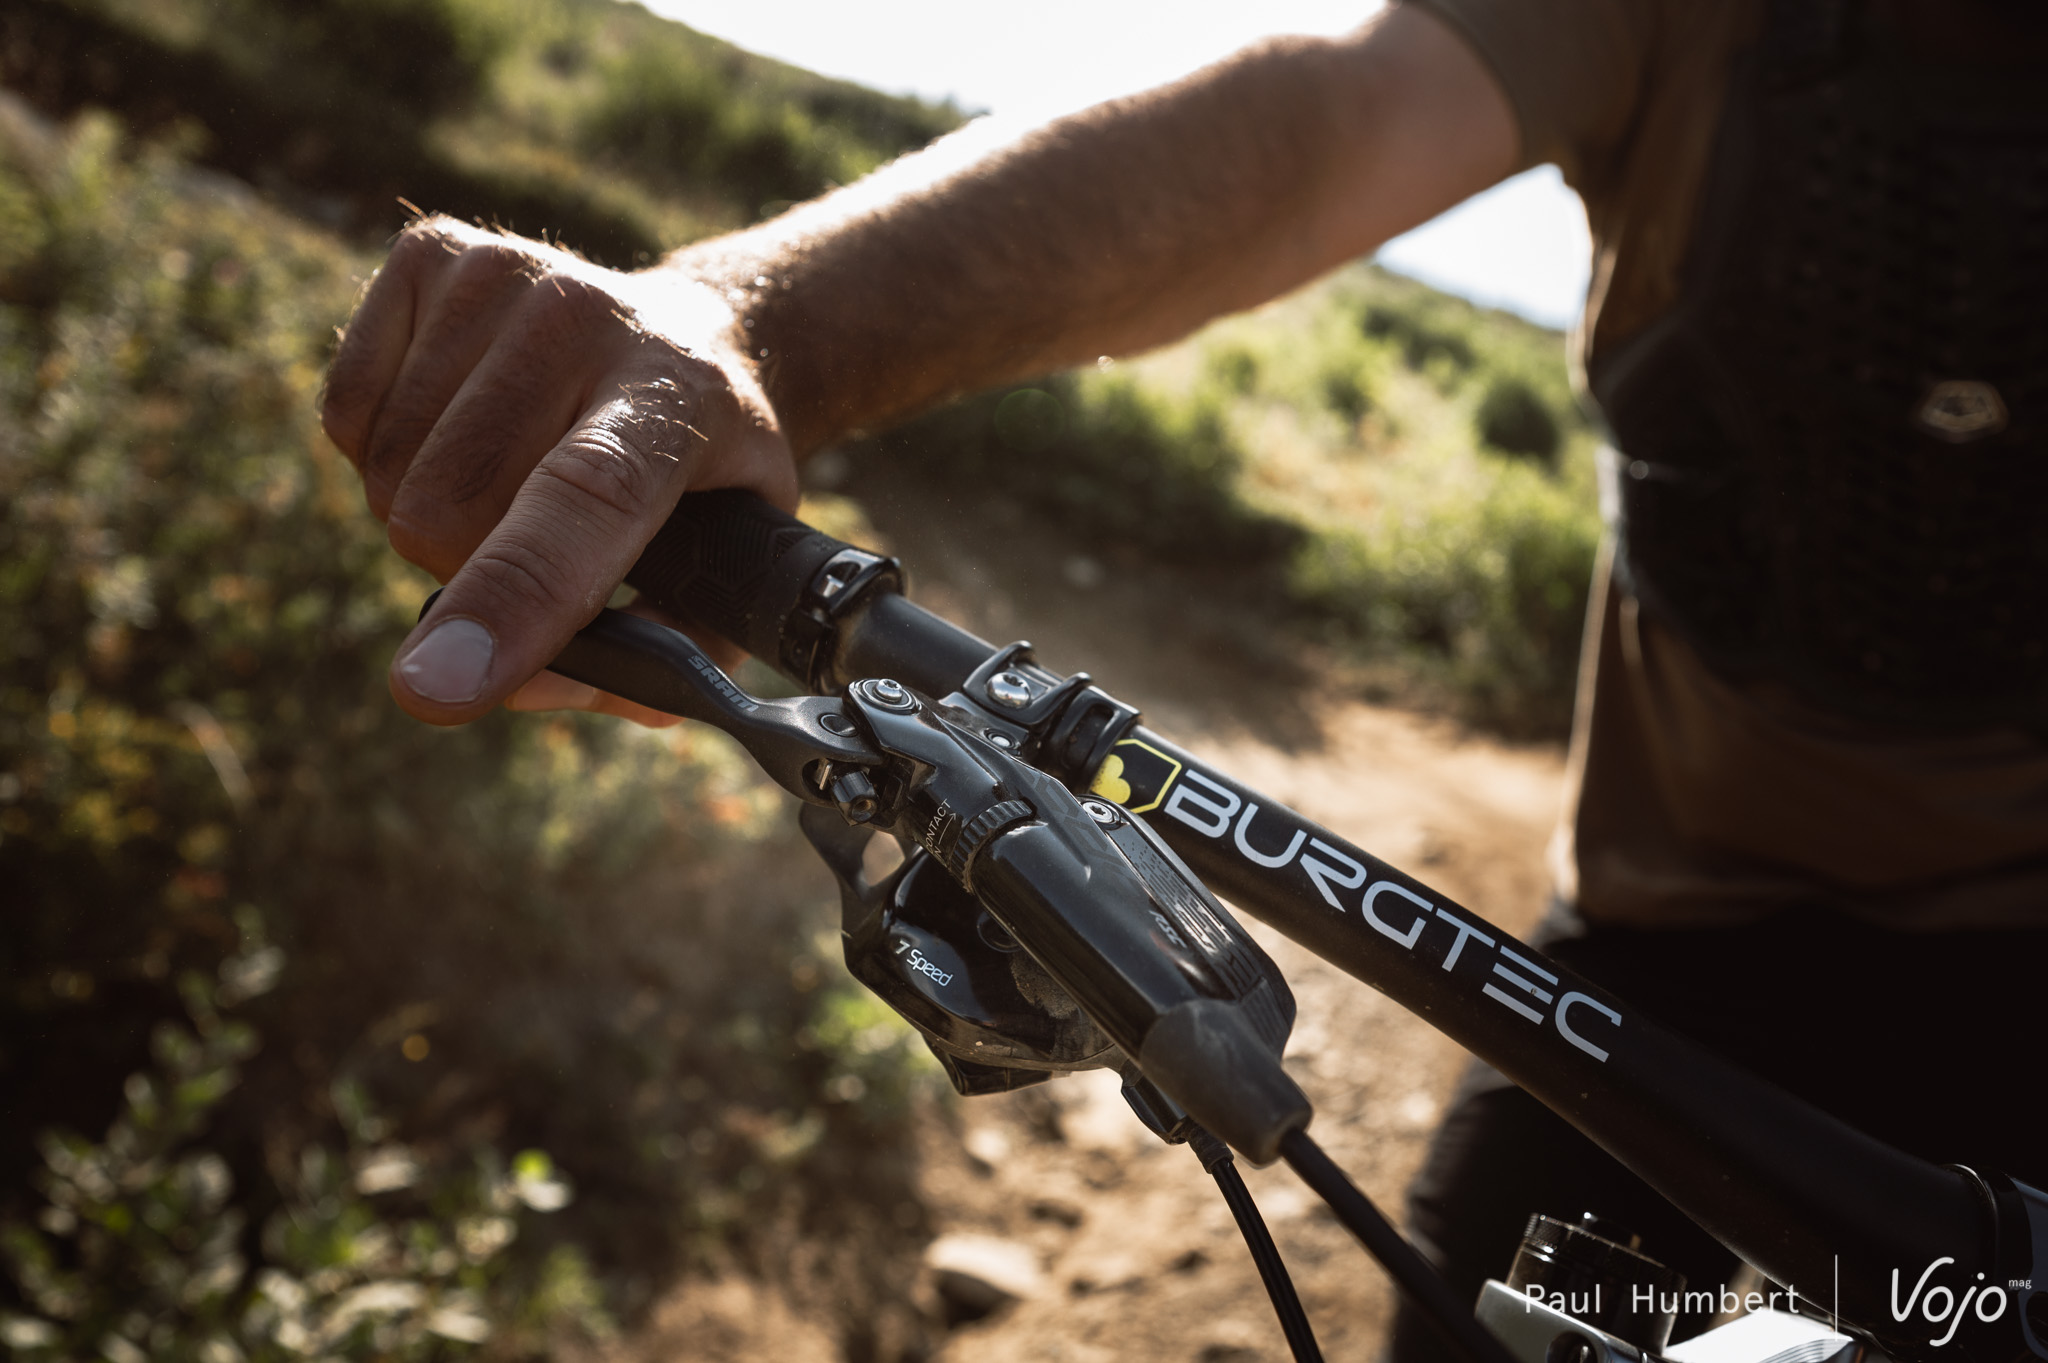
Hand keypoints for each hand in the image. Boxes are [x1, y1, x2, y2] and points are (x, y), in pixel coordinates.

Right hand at [321, 217, 797, 725]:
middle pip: (451, 507)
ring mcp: (503, 269)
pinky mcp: (429, 251)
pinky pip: (345, 415)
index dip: (509, 597)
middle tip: (531, 545)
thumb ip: (652, 658)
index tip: (432, 691)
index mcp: (677, 401)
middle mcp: (588, 317)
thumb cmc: (699, 479)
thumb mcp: (726, 571)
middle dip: (467, 574)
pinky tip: (461, 425)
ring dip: (428, 516)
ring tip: (508, 478)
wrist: (683, 337)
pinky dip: (384, 454)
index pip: (585, 499)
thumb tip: (524, 687)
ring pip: (388, 472)